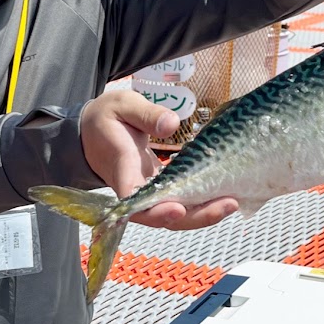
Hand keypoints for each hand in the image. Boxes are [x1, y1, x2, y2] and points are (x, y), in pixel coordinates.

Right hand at [79, 91, 237, 230]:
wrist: (92, 132)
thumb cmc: (106, 118)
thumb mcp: (122, 105)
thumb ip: (146, 114)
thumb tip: (172, 124)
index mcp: (122, 168)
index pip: (134, 199)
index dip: (155, 210)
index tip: (178, 208)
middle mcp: (135, 188)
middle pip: (162, 216)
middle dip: (196, 217)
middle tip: (228, 204)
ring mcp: (148, 191)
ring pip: (174, 213)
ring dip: (203, 213)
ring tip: (232, 202)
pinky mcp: (160, 188)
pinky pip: (180, 202)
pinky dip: (201, 203)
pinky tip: (225, 196)